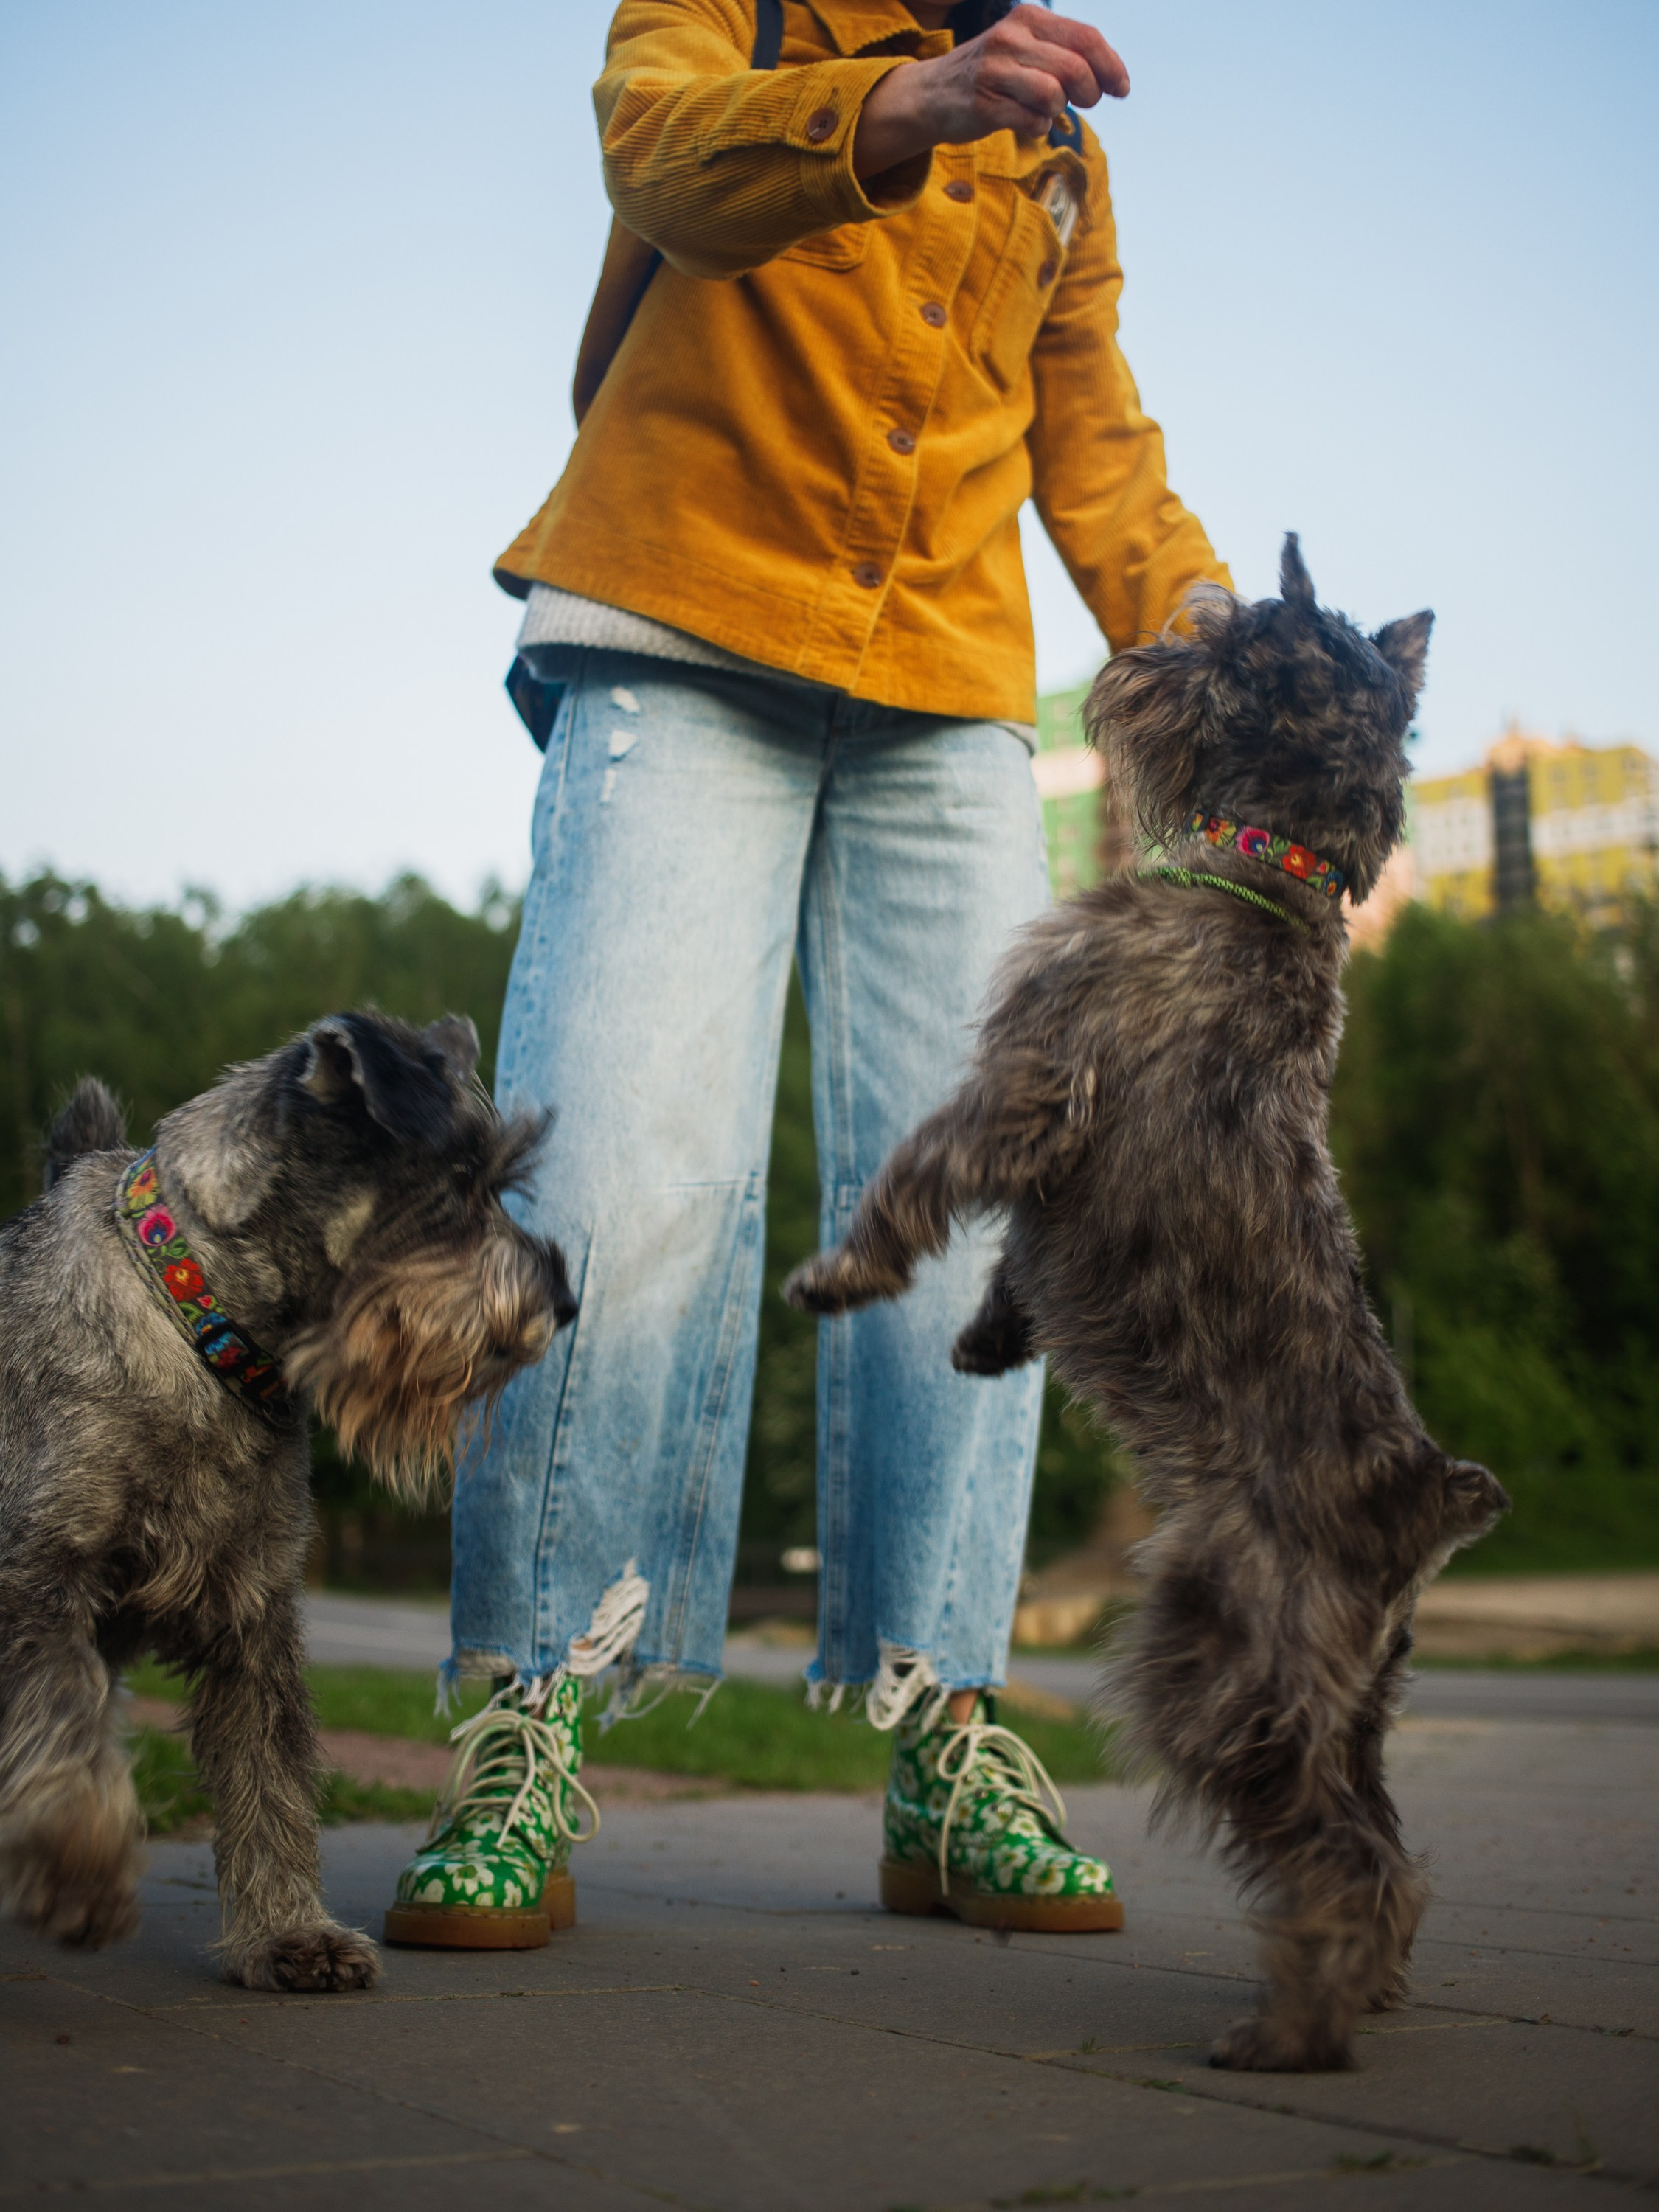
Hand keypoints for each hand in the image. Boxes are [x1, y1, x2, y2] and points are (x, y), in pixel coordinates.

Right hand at [854, 7, 1127, 179]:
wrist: (931, 94)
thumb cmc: (991, 74)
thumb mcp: (1026, 48)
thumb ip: (1064, 53)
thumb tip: (1111, 78)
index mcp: (1028, 18)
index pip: (1086, 38)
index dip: (1111, 66)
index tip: (1122, 89)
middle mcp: (1011, 38)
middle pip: (1075, 68)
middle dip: (1090, 92)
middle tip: (1084, 104)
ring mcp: (994, 70)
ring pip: (1053, 95)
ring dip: (1058, 111)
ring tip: (1045, 110)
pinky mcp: (983, 105)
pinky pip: (1031, 122)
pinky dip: (1038, 128)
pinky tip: (1027, 122)